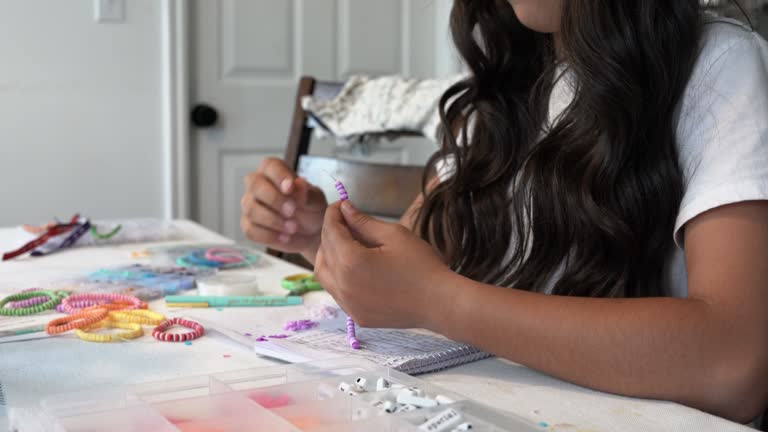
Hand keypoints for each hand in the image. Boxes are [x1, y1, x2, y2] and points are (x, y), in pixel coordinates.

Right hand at [241, 158, 326, 260]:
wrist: (311, 233)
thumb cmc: (311, 209)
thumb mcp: (315, 200)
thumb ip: (306, 193)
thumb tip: (298, 183)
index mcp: (274, 171)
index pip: (270, 166)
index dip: (279, 176)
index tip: (290, 188)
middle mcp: (257, 185)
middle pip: (255, 185)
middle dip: (274, 199)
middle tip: (292, 211)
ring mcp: (250, 205)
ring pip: (251, 209)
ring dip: (273, 220)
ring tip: (293, 228)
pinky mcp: (248, 226)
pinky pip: (251, 230)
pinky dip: (269, 235)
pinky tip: (285, 237)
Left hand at [315, 201, 453, 328]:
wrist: (440, 303)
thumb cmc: (422, 266)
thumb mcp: (394, 235)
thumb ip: (364, 222)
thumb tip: (345, 210)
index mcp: (350, 261)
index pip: (330, 231)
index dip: (333, 214)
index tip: (340, 204)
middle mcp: (342, 285)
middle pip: (324, 252)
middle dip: (330, 233)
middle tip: (345, 222)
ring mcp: (348, 304)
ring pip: (324, 274)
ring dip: (329, 256)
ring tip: (345, 244)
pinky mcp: (357, 316)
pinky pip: (337, 292)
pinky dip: (338, 276)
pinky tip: (354, 268)